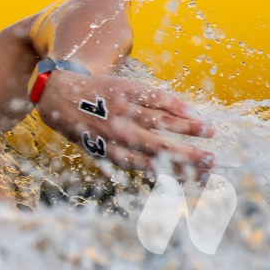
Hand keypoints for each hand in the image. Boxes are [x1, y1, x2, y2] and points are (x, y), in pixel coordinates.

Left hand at [36, 70, 214, 176]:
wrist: (58, 94)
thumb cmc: (80, 125)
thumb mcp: (94, 147)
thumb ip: (122, 156)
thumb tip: (157, 169)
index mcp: (111, 151)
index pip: (149, 166)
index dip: (175, 174)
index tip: (197, 178)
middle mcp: (118, 133)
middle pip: (159, 147)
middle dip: (187, 155)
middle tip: (211, 162)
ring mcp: (121, 110)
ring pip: (160, 121)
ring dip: (186, 128)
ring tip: (209, 132)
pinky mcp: (124, 90)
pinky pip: (153, 98)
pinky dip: (174, 105)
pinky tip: (191, 112)